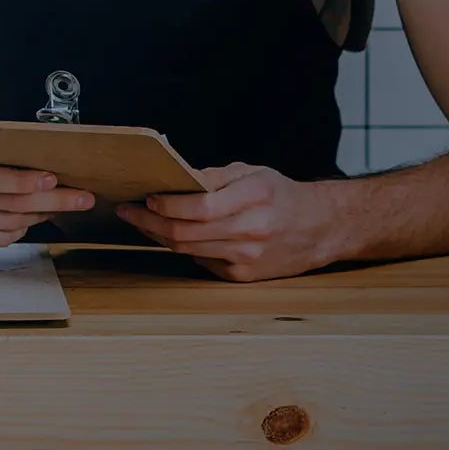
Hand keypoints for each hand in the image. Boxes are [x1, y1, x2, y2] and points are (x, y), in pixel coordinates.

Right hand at [0, 137, 93, 255]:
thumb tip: (44, 168)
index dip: (21, 180)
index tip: (51, 178)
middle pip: (7, 202)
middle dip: (51, 200)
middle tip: (81, 197)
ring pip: (8, 222)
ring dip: (39, 214)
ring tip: (58, 205)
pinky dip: (19, 229)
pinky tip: (28, 219)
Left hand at [117, 163, 339, 281]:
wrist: (320, 228)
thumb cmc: (281, 195)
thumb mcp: (251, 173)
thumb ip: (213, 177)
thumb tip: (174, 179)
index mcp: (253, 198)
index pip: (198, 206)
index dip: (166, 204)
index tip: (146, 196)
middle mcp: (250, 231)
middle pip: (186, 233)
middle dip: (149, 222)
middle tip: (127, 211)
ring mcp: (247, 258)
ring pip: (189, 250)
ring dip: (159, 236)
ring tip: (141, 221)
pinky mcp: (244, 276)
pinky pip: (203, 262)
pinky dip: (184, 248)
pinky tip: (172, 236)